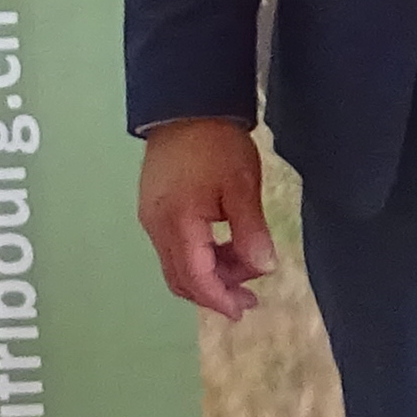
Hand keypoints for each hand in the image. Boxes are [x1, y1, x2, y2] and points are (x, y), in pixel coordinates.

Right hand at [136, 119, 277, 317]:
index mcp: (177, 223)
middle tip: (249, 299)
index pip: (195, 276)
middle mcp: (156, 227)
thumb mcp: (242, 186)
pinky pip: (175, 247)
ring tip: (245, 272)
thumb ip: (250, 230)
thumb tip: (264, 268)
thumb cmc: (216, 144)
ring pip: (177, 264)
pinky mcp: (155, 208)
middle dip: (215, 292)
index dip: (219, 298)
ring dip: (209, 274)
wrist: (185, 106)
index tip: (242, 310)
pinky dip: (200, 257)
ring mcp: (151, 218)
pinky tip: (225, 250)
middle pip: (181, 277)